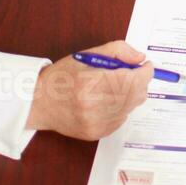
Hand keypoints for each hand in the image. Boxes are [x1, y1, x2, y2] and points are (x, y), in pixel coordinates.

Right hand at [26, 41, 150, 140]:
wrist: (39, 103)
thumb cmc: (62, 77)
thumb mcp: (87, 54)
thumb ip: (117, 51)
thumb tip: (140, 58)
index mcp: (90, 83)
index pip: (132, 79)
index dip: (145, 71)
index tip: (145, 65)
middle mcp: (93, 107)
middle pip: (136, 94)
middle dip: (138, 81)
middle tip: (130, 73)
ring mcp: (96, 123)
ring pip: (131, 107)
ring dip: (130, 95)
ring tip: (113, 87)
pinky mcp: (97, 133)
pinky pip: (122, 118)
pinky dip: (121, 108)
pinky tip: (106, 100)